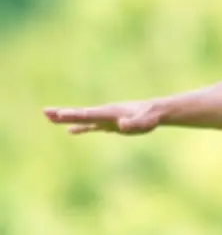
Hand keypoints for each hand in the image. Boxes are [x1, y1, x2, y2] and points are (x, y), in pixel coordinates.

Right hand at [44, 101, 161, 134]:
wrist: (155, 112)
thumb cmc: (151, 117)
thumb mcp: (144, 122)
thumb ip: (133, 124)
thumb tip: (122, 125)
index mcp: (111, 113)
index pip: (89, 114)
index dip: (74, 115)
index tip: (59, 114)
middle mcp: (105, 113)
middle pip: (81, 114)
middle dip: (63, 114)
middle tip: (45, 112)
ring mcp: (106, 118)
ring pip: (83, 118)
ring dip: (67, 118)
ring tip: (49, 117)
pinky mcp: (109, 123)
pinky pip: (92, 126)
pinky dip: (81, 127)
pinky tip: (71, 131)